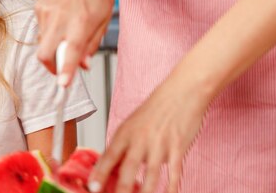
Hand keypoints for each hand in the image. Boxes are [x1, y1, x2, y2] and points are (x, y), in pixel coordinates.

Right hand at [35, 0, 114, 84]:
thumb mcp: (104, 18)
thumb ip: (93, 44)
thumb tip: (84, 65)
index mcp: (82, 20)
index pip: (72, 50)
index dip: (66, 69)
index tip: (63, 84)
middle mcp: (60, 17)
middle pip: (45, 53)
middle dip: (52, 68)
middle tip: (63, 70)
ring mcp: (46, 11)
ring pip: (43, 44)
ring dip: (53, 48)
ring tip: (69, 33)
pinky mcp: (39, 7)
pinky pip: (42, 30)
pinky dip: (51, 33)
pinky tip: (63, 19)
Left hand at [89, 75, 208, 192]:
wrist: (182, 91)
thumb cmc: (157, 107)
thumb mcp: (134, 123)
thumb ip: (125, 145)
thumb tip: (114, 166)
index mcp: (126, 131)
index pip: (109, 155)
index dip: (100, 173)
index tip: (93, 187)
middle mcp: (141, 138)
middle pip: (128, 168)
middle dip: (121, 189)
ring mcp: (160, 144)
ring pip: (151, 175)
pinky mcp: (178, 147)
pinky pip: (174, 172)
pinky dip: (172, 188)